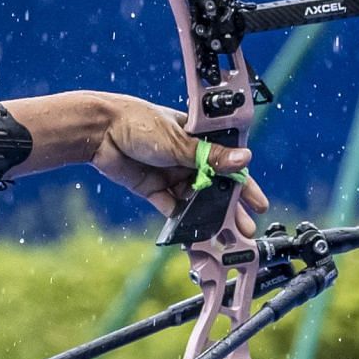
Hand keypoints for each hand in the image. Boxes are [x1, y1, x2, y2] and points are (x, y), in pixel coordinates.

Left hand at [89, 96, 266, 236]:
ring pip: (195, 200)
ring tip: (223, 237)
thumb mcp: (180, 140)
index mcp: (198, 139)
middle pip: (214, 186)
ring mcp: (171, 174)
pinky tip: (193, 233)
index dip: (243, 185)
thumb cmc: (140, 122)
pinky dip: (182, 220)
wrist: (99, 131)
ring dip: (208, 216)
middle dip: (230, 208)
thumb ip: (210, 156)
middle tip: (245, 229)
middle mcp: (187, 157)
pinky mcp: (153, 189)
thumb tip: (244, 160)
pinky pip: (171, 208)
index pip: (228, 164)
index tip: (258, 204)